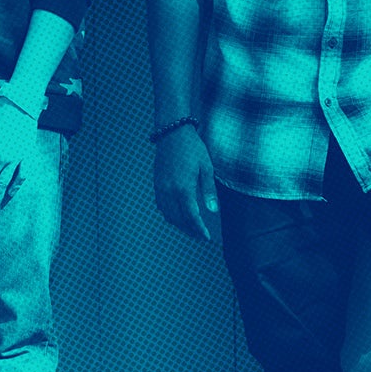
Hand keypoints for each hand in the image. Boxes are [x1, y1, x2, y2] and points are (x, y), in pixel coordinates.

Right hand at [153, 125, 220, 243]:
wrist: (172, 133)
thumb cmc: (192, 148)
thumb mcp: (207, 167)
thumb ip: (209, 190)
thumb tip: (213, 210)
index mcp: (183, 188)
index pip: (191, 216)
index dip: (199, 229)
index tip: (206, 237)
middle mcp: (169, 191)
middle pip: (179, 219)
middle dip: (190, 231)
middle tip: (201, 237)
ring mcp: (161, 189)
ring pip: (168, 215)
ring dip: (180, 225)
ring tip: (191, 229)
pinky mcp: (157, 185)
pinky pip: (162, 207)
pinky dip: (170, 215)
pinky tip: (178, 216)